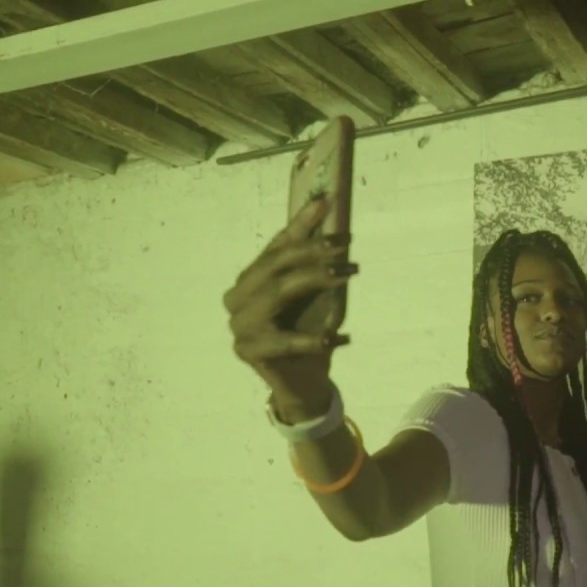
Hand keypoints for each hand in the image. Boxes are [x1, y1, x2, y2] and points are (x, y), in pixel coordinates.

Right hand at [222, 198, 355, 421]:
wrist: (303, 383)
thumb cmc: (309, 333)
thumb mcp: (316, 296)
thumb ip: (316, 265)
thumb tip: (336, 228)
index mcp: (251, 278)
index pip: (277, 245)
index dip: (301, 224)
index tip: (326, 203)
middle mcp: (238, 297)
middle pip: (275, 265)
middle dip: (312, 252)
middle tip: (345, 248)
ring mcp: (239, 324)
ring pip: (277, 292)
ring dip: (315, 280)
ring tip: (348, 275)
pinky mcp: (248, 350)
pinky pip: (285, 340)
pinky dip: (315, 339)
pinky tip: (340, 337)